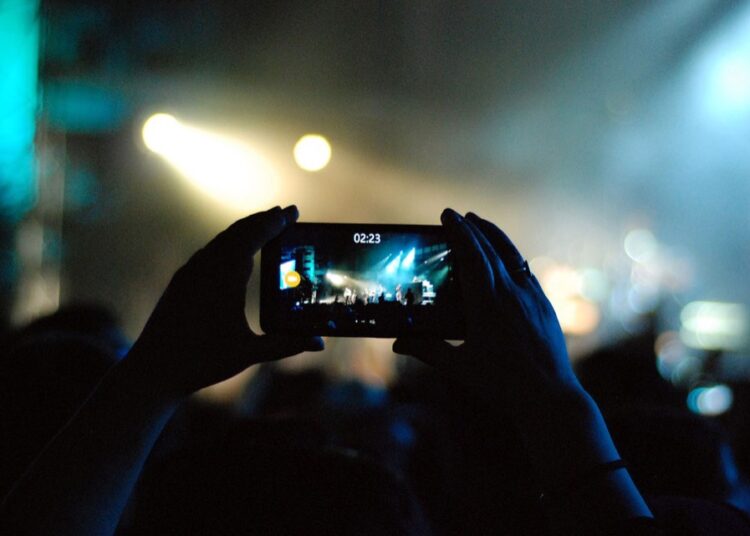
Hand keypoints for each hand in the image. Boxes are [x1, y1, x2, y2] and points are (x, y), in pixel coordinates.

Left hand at [128, 205, 322, 397]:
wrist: (152, 370)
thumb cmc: (201, 361)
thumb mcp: (249, 353)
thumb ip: (286, 345)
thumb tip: (319, 343)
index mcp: (224, 277)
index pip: (254, 237)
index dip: (275, 223)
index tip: (292, 212)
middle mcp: (205, 267)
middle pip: (238, 232)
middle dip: (263, 220)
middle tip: (285, 214)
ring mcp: (191, 272)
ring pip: (222, 240)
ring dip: (245, 230)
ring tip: (264, 227)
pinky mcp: (181, 281)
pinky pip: (209, 252)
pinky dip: (228, 243)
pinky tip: (234, 252)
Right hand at [393, 209, 584, 420]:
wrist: (550, 397)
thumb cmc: (502, 384)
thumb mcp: (460, 367)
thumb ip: (428, 350)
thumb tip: (398, 342)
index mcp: (488, 303)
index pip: (472, 255)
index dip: (459, 232)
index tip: (448, 215)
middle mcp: (512, 293)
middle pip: (491, 249)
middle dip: (473, 228)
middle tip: (458, 216)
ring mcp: (532, 297)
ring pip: (512, 256)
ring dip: (495, 237)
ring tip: (481, 224)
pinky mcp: (544, 306)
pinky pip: (526, 272)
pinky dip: (512, 258)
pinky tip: (508, 259)